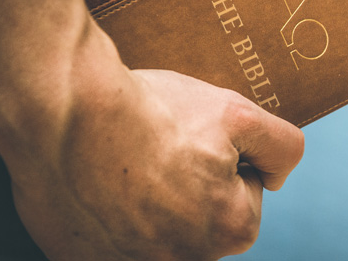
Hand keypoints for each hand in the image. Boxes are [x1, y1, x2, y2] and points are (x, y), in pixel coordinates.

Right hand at [4, 68, 303, 259]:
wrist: (65, 108)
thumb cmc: (154, 111)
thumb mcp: (240, 114)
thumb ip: (282, 148)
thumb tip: (276, 177)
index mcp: (231, 230)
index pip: (241, 193)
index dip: (219, 156)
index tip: (189, 139)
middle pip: (198, 215)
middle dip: (184, 183)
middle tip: (154, 148)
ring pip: (153, 227)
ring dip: (144, 201)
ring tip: (122, 163)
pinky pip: (106, 239)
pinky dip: (103, 215)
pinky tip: (94, 183)